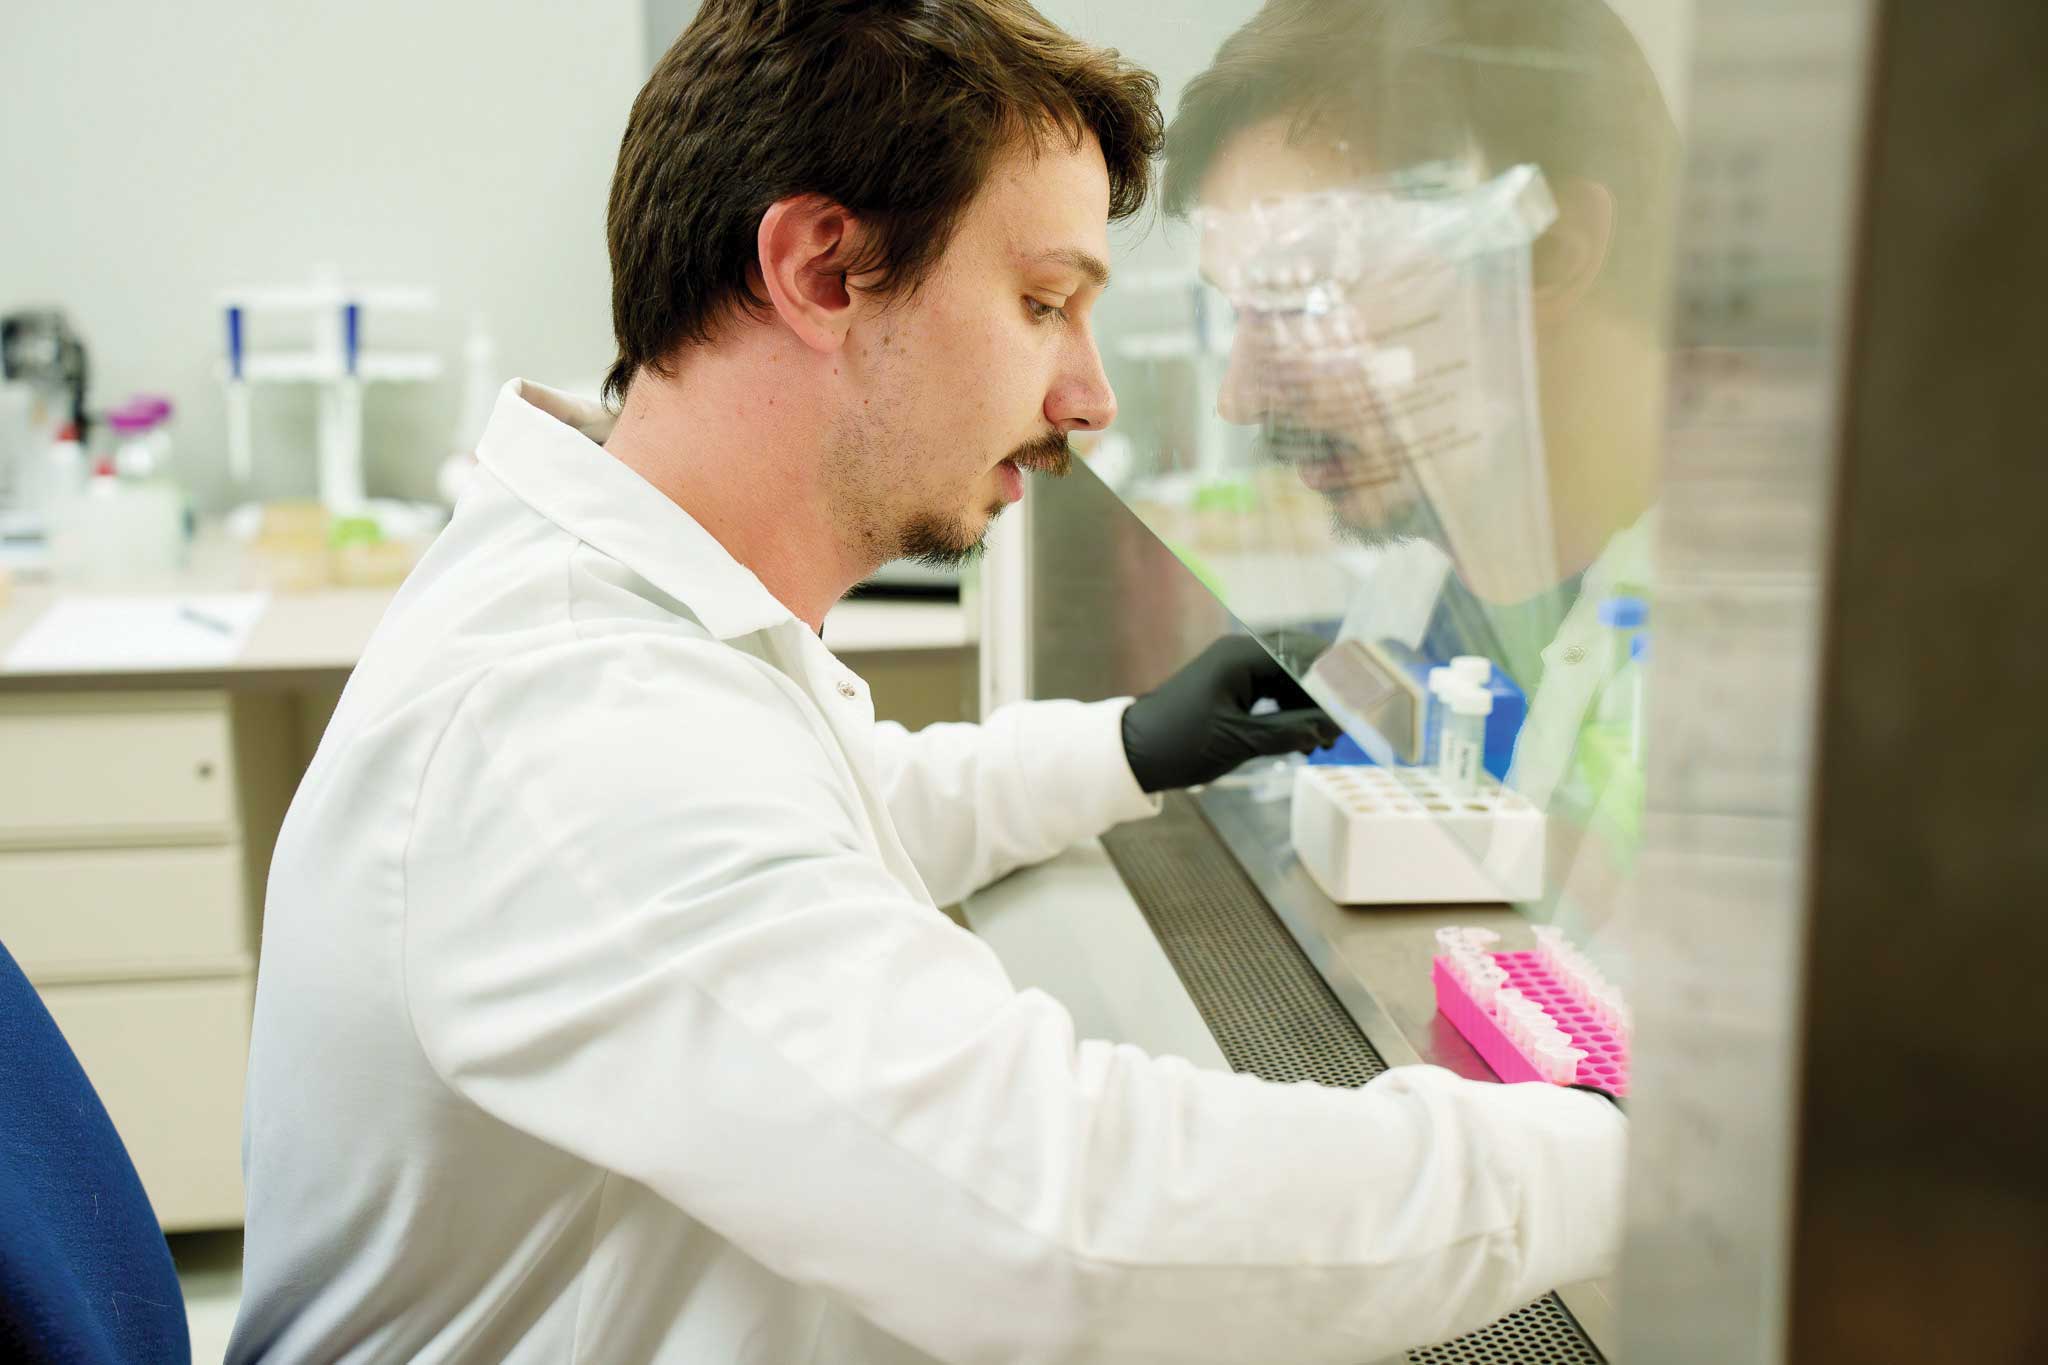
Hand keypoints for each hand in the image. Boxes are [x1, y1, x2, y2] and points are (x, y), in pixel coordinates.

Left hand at [1120, 635, 1342, 792]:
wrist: (1134, 753)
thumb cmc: (1181, 743)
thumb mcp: (1241, 741)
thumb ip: (1291, 731)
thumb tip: (1333, 727)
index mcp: (1241, 656)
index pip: (1304, 655)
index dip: (1335, 681)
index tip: (1357, 706)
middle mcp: (1240, 655)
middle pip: (1300, 665)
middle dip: (1325, 696)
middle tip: (1342, 730)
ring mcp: (1235, 671)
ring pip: (1288, 681)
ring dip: (1309, 708)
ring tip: (1324, 743)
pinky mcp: (1230, 688)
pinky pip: (1272, 693)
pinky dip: (1290, 713)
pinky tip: (1303, 740)